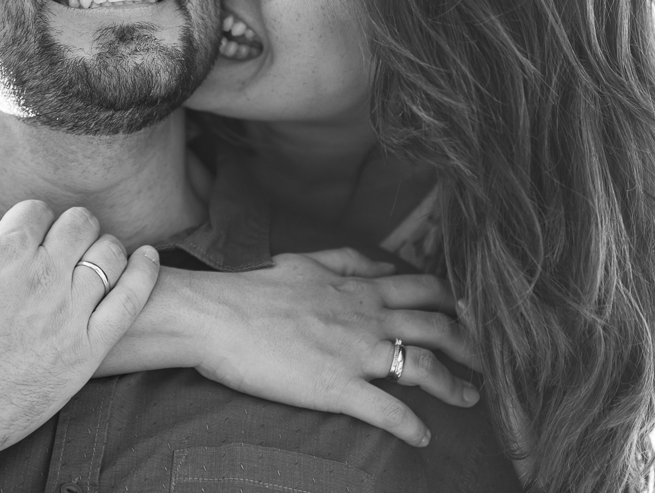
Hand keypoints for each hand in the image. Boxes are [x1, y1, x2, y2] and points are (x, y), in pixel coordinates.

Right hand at [0, 198, 159, 475]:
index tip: (28, 235)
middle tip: (64, 244)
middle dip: (71, 227)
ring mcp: (69, 313)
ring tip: (95, 256)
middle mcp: (43, 275)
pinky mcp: (87, 350)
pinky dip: (144, 271)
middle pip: (80, 224)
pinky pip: (132, 298)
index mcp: (4, 251)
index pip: (38, 209)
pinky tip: (147, 258)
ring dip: (104, 246)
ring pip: (109, 254)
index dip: (32, 218)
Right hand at [185, 248, 481, 446]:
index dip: (451, 304)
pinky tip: (424, 438)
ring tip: (471, 399)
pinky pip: (389, 412)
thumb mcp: (304, 261)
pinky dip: (413, 427)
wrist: (215, 315)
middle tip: (483, 362)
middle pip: (439, 328)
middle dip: (470, 346)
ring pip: (426, 369)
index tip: (461, 316)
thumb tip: (380, 265)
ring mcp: (356, 354)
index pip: (423, 290)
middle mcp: (367, 318)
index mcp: (357, 287)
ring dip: (456, 386)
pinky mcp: (338, 388)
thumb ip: (347, 261)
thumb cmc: (251, 288)